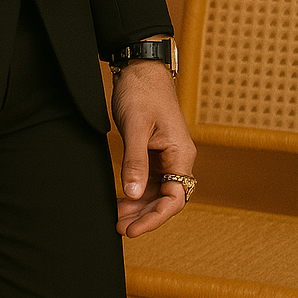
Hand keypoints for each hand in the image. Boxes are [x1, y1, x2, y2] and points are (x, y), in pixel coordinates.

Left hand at [111, 61, 196, 237]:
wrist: (140, 67)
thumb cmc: (142, 92)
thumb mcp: (136, 127)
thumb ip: (135, 162)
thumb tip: (133, 194)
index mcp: (181, 154)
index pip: (174, 198)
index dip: (154, 218)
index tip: (133, 230)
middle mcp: (178, 158)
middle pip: (166, 199)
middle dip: (144, 217)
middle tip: (119, 229)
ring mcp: (166, 156)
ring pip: (156, 192)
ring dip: (139, 208)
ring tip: (117, 220)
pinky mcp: (154, 152)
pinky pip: (148, 181)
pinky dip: (136, 193)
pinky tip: (121, 201)